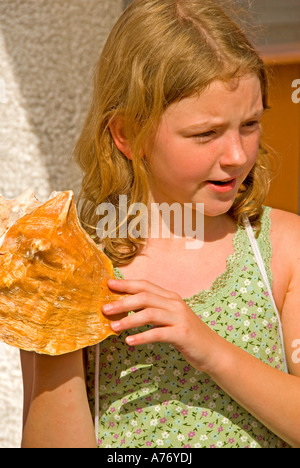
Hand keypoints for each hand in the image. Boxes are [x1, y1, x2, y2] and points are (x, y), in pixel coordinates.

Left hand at [102, 278, 224, 373]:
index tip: (108, 284)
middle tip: (104, 308)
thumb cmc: (188, 335)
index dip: (126, 284)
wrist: (213, 351)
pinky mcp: (182, 334)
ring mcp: (180, 318)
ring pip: (149, 313)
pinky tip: (129, 342)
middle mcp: (175, 304)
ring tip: (113, 327)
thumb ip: (154, 311)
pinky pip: (158, 334)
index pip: (145, 285)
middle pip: (145, 296)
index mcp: (171, 297)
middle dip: (122, 301)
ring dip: (129, 319)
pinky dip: (142, 337)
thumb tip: (126, 308)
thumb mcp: (171, 318)